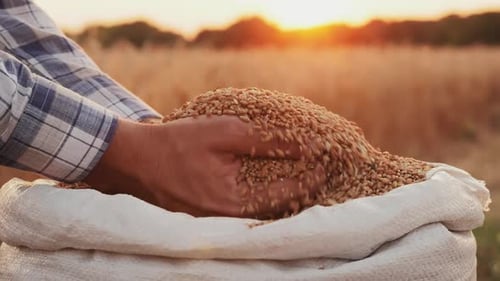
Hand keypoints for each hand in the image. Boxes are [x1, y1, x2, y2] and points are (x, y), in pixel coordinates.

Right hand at [84, 115, 324, 217]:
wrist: (135, 161)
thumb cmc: (176, 143)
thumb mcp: (223, 132)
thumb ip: (264, 140)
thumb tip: (302, 143)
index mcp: (232, 204)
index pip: (285, 195)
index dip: (310, 178)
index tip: (326, 162)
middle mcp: (227, 221)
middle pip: (278, 211)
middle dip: (303, 191)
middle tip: (321, 171)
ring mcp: (216, 223)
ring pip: (263, 214)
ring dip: (286, 195)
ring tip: (304, 176)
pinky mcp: (209, 218)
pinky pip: (246, 211)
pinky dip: (264, 197)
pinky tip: (272, 183)